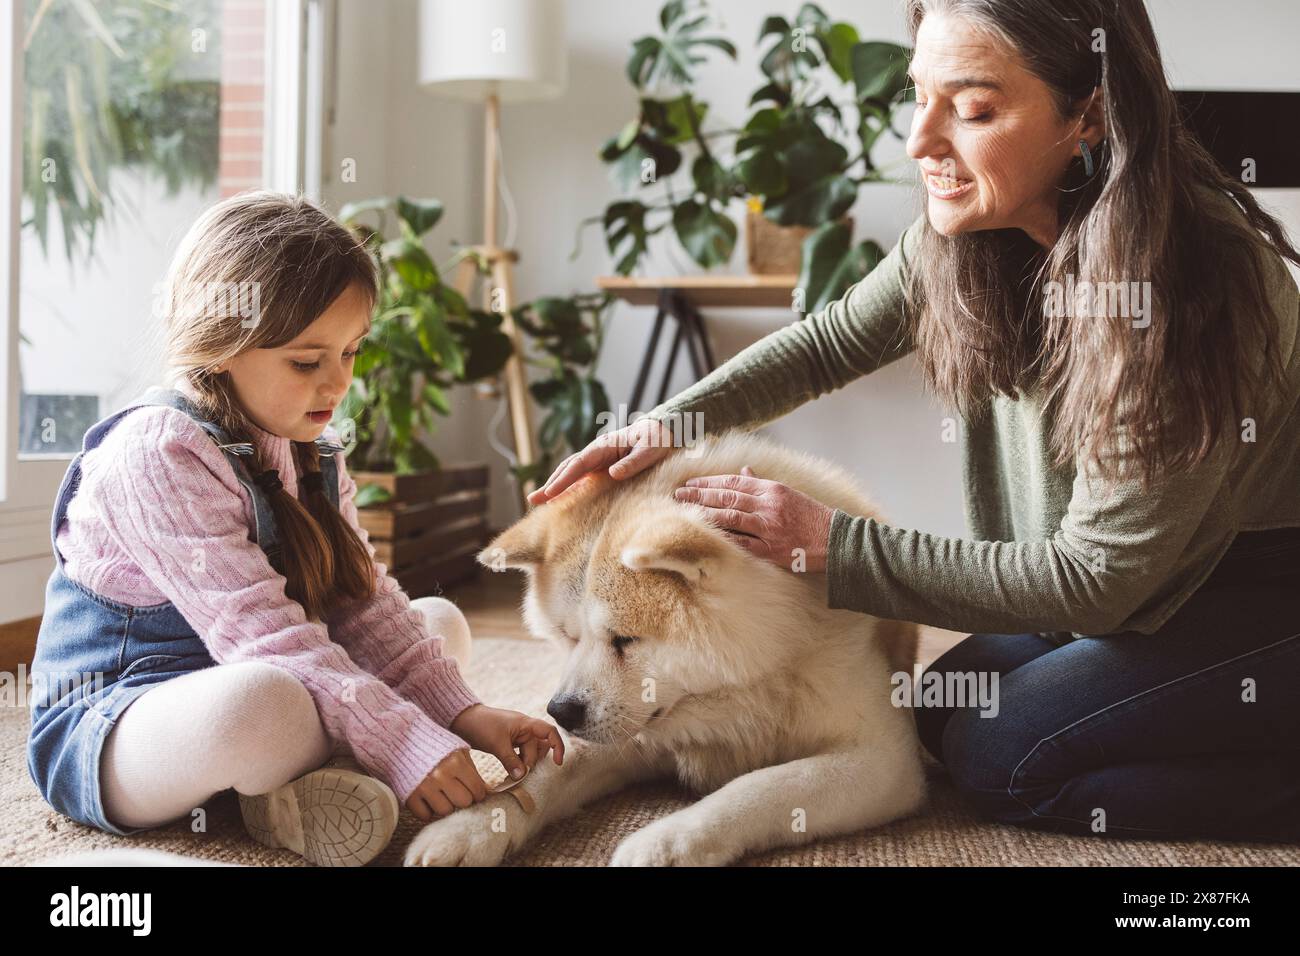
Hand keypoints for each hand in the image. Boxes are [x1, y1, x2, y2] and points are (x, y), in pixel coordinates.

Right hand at [406, 749, 488, 821]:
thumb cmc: (435, 746)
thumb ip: (472, 770)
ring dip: (445, 805)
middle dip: (463, 799)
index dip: (477, 793)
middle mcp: (440, 775)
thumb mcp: (457, 751)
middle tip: (457, 793)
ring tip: (441, 794)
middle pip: (463, 802)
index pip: (477, 790)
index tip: (473, 791)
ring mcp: (424, 787)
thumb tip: (487, 793)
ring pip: (445, 811)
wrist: (402, 739)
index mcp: (456, 762)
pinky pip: (425, 816)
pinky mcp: (409, 796)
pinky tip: (428, 799)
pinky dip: (427, 810)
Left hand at [450, 703, 565, 779]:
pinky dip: (517, 764)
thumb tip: (522, 776)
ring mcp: (516, 736)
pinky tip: (511, 773)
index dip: (558, 746)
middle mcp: (524, 729)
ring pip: (529, 753)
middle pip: (538, 748)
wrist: (462, 720)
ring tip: (514, 775)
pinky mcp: (509, 743)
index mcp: (525, 723)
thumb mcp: (496, 743)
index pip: (549, 732)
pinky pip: (519, 755)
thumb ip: (511, 760)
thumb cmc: (481, 725)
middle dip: (531, 762)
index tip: (558, 763)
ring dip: (524, 765)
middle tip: (519, 774)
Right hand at [526, 417, 677, 504]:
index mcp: (604, 446)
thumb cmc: (657, 439)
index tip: (550, 492)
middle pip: (568, 468)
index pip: (578, 464)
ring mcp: (598, 460)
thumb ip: (633, 462)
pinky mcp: (602, 467)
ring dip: (555, 486)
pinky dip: (569, 488)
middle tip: (532, 499)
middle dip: (550, 484)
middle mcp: (596, 452)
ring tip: (538, 501)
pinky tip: (562, 500)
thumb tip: (612, 473)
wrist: (662, 430)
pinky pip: (582, 479)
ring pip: (571, 473)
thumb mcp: (650, 449)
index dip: (563, 479)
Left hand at [672, 465, 834, 572]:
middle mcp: (769, 505)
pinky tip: (706, 535)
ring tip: (685, 512)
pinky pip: (742, 543)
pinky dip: (723, 538)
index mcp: (772, 489)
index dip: (709, 482)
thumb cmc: (811, 516)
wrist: (835, 539)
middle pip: (727, 497)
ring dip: (705, 514)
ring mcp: (769, 528)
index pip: (734, 482)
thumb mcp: (788, 493)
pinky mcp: (771, 549)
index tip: (691, 483)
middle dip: (700, 495)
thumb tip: (745, 471)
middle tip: (679, 494)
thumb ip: (763, 484)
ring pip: (731, 518)